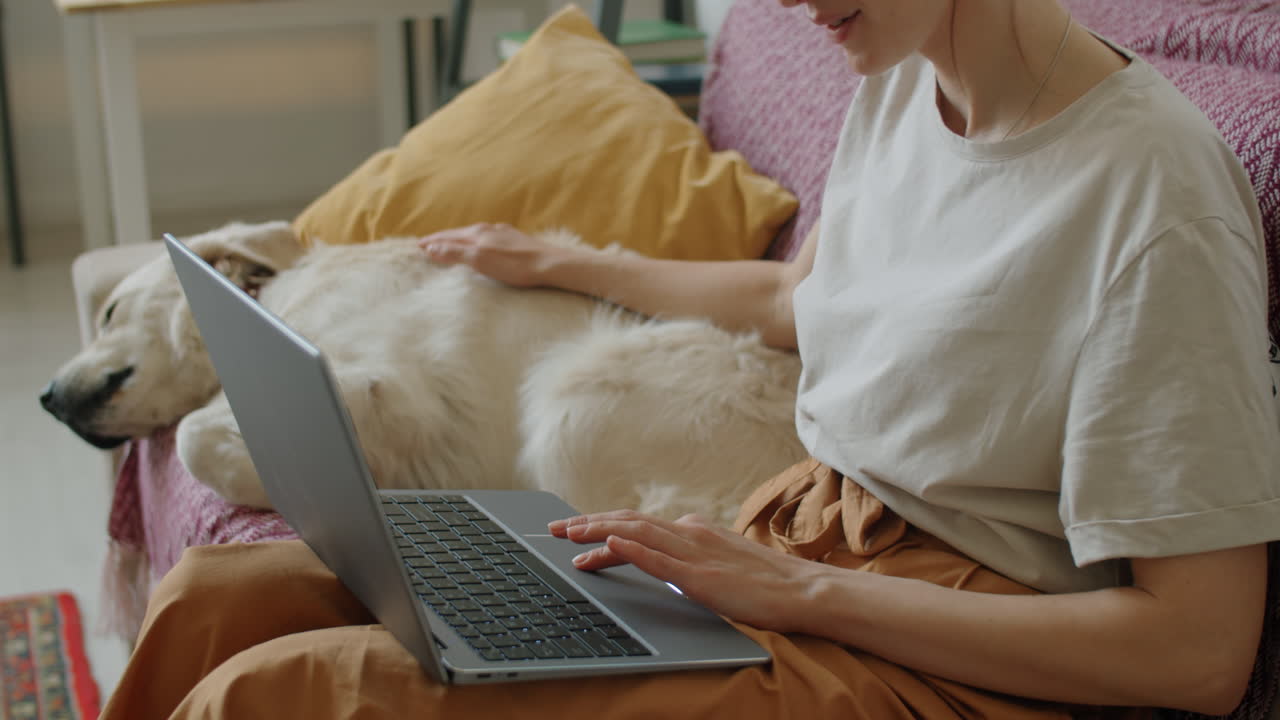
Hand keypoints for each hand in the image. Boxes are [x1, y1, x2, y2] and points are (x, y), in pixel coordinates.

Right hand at [418, 223, 557, 287]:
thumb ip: (455, 253)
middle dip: (442, 239)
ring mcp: (502, 234)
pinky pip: (488, 238)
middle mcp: (488, 229)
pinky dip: (476, 242)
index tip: (418, 245)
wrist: (550, 264)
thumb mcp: (480, 260)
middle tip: (429, 243)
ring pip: (474, 235)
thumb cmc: (515, 265)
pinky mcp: (515, 241)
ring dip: (459, 239)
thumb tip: (431, 248)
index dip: (432, 242)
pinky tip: (483, 244)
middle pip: (459, 234)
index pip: (447, 237)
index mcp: (477, 234)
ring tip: (451, 244)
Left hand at [549, 510, 829, 633]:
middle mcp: (690, 533)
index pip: (637, 524)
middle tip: (553, 529)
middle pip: (628, 522)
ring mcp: (695, 552)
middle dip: (587, 523)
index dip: (602, 524)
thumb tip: (663, 561)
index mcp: (694, 530)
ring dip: (599, 531)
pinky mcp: (702, 575)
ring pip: (637, 534)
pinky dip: (632, 549)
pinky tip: (609, 544)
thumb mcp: (719, 563)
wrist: (802, 590)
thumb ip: (691, 558)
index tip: (573, 529)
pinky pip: (660, 560)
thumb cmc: (766, 584)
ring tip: (569, 534)